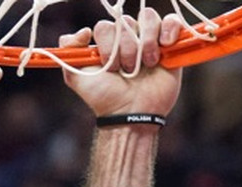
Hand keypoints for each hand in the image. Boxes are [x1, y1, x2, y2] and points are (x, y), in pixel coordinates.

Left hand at [61, 9, 182, 117]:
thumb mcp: (76, 77)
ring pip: (149, 17)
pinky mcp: (171, 45)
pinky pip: (172, 21)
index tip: (110, 69)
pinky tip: (165, 46)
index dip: (107, 46)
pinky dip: (169, 29)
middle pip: (127, 21)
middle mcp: (127, 38)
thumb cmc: (105, 98)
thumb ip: (69, 50)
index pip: (105, 26)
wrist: (132, 114)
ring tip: (149, 64)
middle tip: (129, 70)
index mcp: (107, 42)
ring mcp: (150, 40)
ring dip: (147, 41)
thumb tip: (84, 31)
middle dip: (127, 49)